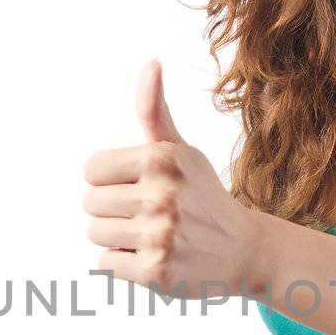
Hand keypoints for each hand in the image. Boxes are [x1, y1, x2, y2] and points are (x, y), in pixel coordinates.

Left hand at [82, 57, 261, 297]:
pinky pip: (105, 263)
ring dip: (116, 237)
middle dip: (112, 210)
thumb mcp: (181, 151)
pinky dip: (124, 263)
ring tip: (151, 236)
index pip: (91, 170)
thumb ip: (154, 111)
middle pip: (90, 203)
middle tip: (148, 215)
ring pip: (95, 233)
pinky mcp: (156, 272)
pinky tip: (154, 257)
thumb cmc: (203, 197)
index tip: (137, 186)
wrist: (245, 251)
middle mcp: (161, 195)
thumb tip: (151, 62)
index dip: (109, 180)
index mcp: (161, 159)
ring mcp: (159, 236)